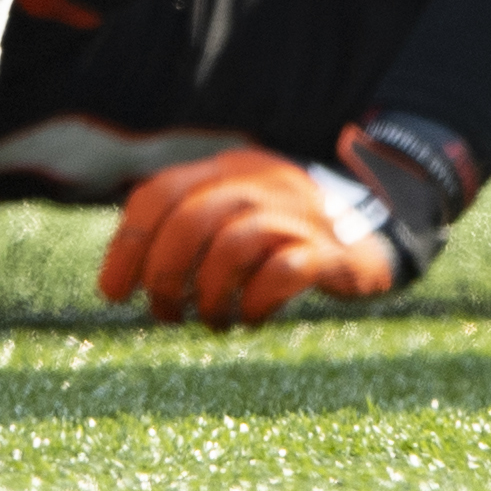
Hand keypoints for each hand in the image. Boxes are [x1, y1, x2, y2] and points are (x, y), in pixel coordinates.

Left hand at [97, 148, 400, 328]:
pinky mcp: (330, 250)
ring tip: (211, 321)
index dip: (126, 245)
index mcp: (226, 169)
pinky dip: (255, 303)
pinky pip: (283, 271)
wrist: (377, 229)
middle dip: (163, 276)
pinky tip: (251, 320)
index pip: (157, 193)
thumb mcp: (233, 213)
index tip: (113, 294)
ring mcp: (297, 213)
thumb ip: (186, 229)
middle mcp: (259, 182)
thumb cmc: (285, 234)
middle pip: (190, 220)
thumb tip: (120, 279)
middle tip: (165, 315)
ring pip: (232, 245)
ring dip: (208, 295)